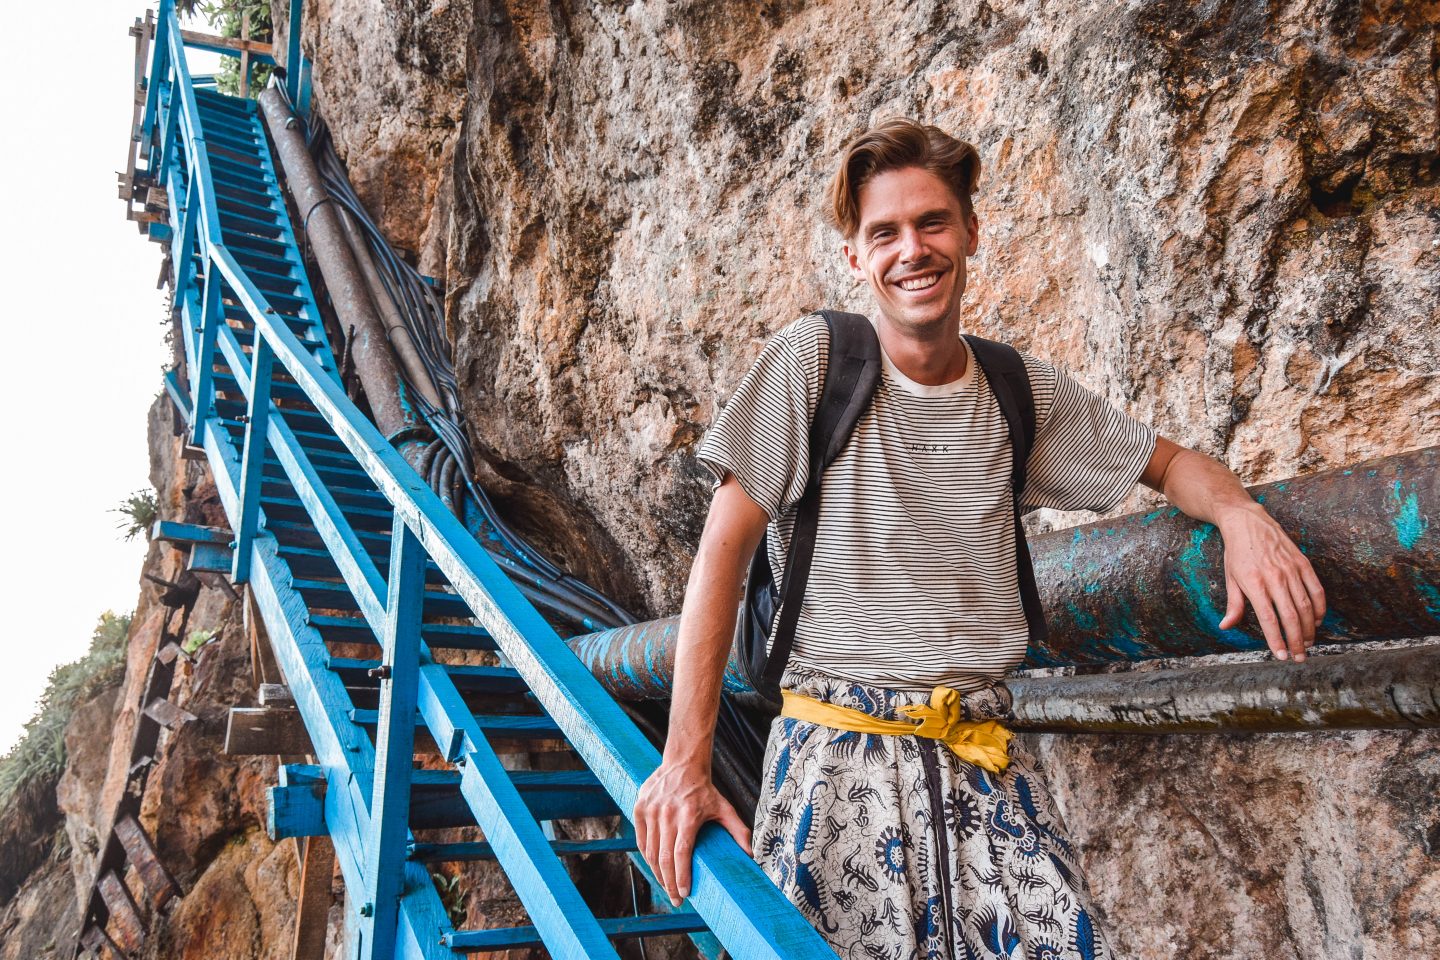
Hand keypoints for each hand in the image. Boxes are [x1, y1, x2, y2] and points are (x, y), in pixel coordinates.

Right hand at [633, 761, 751, 905]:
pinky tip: (656, 868)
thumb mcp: (724, 808)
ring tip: (667, 888)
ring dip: (658, 874)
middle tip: (676, 900)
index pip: (680, 853)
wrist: (683, 763)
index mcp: (688, 815)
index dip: (682, 876)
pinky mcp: (640, 808)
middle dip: (669, 883)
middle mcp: (667, 813)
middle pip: (664, 857)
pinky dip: (648, 857)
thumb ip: (738, 831)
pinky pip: (642, 840)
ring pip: (650, 852)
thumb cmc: (705, 790)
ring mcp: (651, 810)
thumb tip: (750, 855)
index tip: (686, 893)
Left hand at [1216, 503, 1326, 661]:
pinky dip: (1319, 607)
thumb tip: (1225, 626)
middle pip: (1291, 616)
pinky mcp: (1303, 563)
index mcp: (1254, 584)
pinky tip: (1316, 620)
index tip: (1281, 656)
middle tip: (1298, 657)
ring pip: (1306, 606)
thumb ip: (1233, 605)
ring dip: (1309, 628)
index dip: (1276, 639)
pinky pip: (1316, 589)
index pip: (1269, 619)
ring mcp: (1291, 570)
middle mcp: (1275, 578)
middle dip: (1296, 641)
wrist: (1247, 521)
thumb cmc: (1237, 553)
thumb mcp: (1230, 578)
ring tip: (1307, 643)